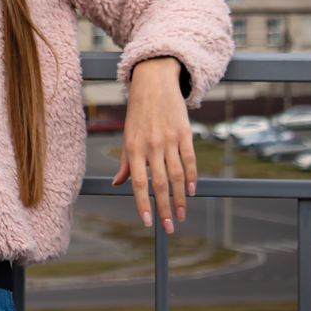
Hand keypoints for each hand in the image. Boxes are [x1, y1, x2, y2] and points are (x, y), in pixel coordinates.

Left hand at [110, 57, 195, 233]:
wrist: (154, 82)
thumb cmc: (137, 112)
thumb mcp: (127, 135)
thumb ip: (125, 162)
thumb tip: (118, 185)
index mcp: (133, 147)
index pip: (137, 182)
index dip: (142, 204)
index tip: (147, 223)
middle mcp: (151, 145)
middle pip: (159, 184)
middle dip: (164, 209)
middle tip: (169, 228)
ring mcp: (169, 139)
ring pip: (177, 176)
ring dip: (180, 199)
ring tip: (180, 215)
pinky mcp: (185, 133)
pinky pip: (190, 160)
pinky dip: (191, 178)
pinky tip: (191, 192)